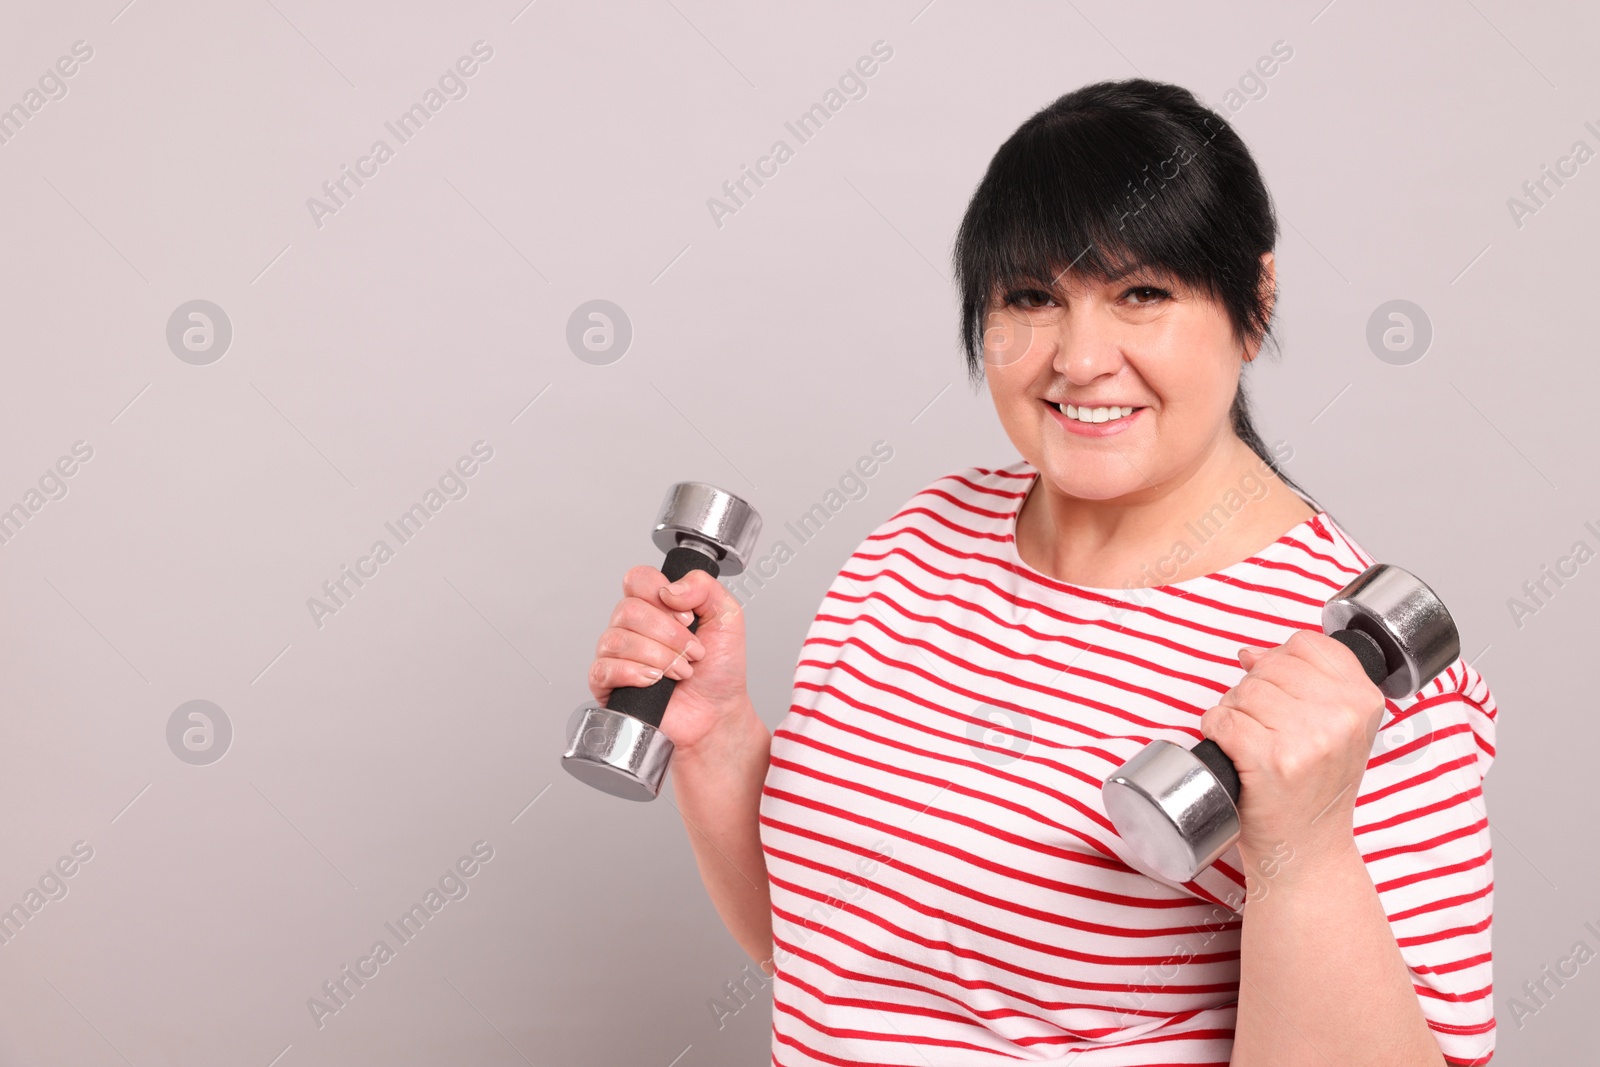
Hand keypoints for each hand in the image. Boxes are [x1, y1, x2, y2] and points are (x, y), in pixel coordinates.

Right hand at [588, 565, 750, 753]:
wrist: (718, 712)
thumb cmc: (720, 669)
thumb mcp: (727, 616)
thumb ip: (703, 587)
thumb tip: (669, 589)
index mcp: (654, 605)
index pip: (637, 579)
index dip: (661, 595)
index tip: (689, 618)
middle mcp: (631, 626)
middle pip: (629, 610)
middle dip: (669, 635)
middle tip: (693, 652)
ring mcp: (616, 654)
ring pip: (618, 639)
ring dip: (659, 657)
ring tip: (682, 671)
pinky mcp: (607, 684)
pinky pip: (603, 669)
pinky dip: (634, 673)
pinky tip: (655, 681)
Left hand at [1199, 629, 1387, 868]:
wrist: (1308, 850)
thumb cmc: (1314, 789)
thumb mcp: (1336, 730)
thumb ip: (1306, 682)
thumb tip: (1251, 654)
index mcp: (1362, 700)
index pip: (1305, 644)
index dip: (1281, 665)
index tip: (1284, 696)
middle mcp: (1341, 717)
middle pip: (1268, 666)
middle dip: (1254, 692)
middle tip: (1266, 730)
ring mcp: (1308, 739)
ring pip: (1242, 691)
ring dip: (1234, 713)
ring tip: (1254, 744)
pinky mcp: (1271, 760)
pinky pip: (1222, 719)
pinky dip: (1216, 732)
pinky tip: (1234, 754)